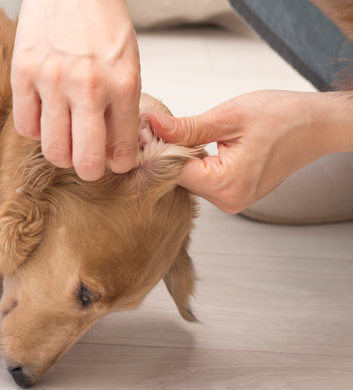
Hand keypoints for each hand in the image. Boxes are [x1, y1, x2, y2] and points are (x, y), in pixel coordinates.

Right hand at [11, 0, 140, 180]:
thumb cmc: (101, 25)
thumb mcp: (127, 64)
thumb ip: (122, 107)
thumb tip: (113, 149)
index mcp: (122, 84)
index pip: (122, 149)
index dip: (117, 163)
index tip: (112, 161)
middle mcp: (88, 86)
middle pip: (85, 161)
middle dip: (89, 169)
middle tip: (87, 163)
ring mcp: (52, 80)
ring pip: (53, 150)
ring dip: (61, 152)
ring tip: (65, 137)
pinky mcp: (23, 73)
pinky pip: (25, 127)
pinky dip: (36, 129)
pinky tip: (45, 114)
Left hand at [149, 90, 352, 212]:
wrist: (316, 126)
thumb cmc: (283, 117)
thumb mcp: (229, 117)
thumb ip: (187, 127)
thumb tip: (154, 126)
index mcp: (226, 185)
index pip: (173, 171)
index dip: (157, 148)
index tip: (143, 130)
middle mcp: (228, 201)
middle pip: (179, 178)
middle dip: (167, 152)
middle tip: (152, 127)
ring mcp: (232, 201)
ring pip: (189, 179)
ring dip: (180, 156)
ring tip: (171, 131)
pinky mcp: (234, 194)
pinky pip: (203, 179)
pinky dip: (194, 161)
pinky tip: (190, 143)